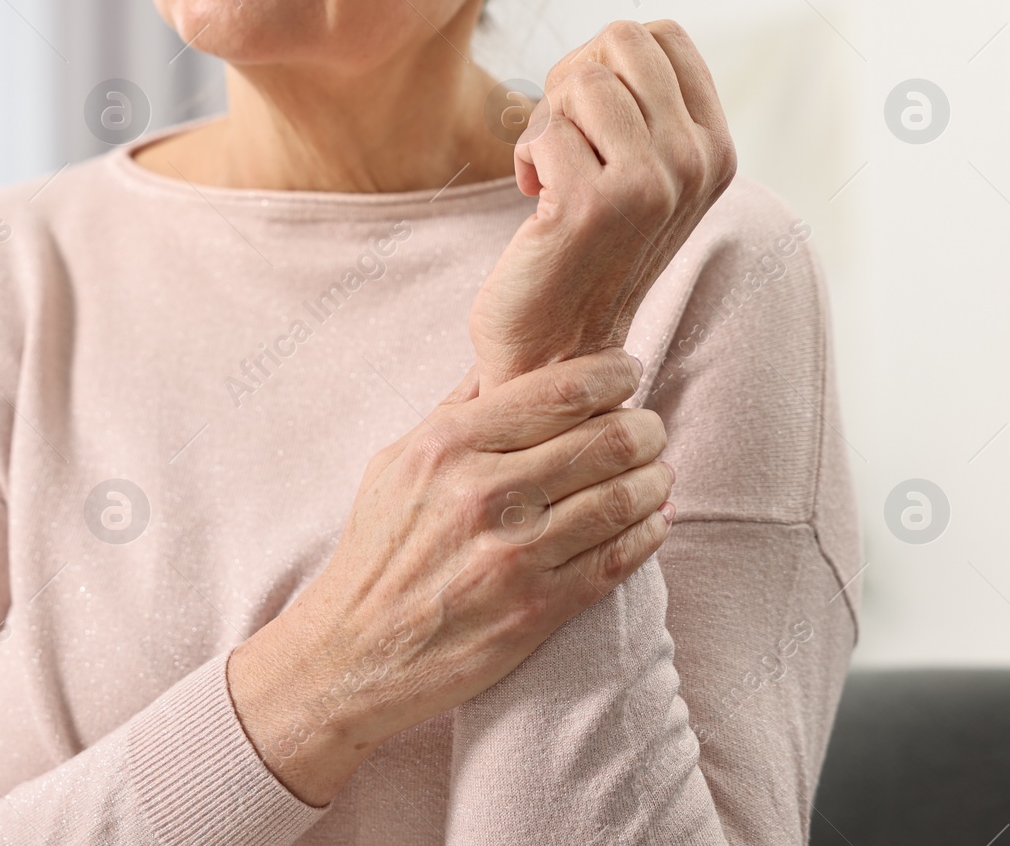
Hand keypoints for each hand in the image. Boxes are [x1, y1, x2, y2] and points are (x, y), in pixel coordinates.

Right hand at [227, 349, 673, 804]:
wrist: (353, 653)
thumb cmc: (377, 551)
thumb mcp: (396, 462)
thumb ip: (455, 410)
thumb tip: (504, 356)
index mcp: (448, 446)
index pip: (561, 391)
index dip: (612, 375)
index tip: (628, 374)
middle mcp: (483, 493)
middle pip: (606, 439)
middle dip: (645, 428)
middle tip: (651, 429)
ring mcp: (513, 554)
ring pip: (622, 498)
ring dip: (655, 480)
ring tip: (657, 473)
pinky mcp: (535, 610)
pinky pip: (617, 559)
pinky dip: (647, 534)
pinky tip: (651, 521)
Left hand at [470, 20, 736, 388]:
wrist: (560, 343)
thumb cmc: (587, 247)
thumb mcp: (643, 172)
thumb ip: (648, 107)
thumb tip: (615, 38)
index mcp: (715, 149)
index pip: (665, 35)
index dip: (609, 60)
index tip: (594, 116)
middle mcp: (695, 163)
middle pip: (622, 39)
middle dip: (574, 78)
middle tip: (565, 137)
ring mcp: (649, 185)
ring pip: (579, 79)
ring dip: (546, 122)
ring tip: (552, 174)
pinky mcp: (592, 206)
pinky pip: (541, 130)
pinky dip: (526, 159)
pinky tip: (537, 201)